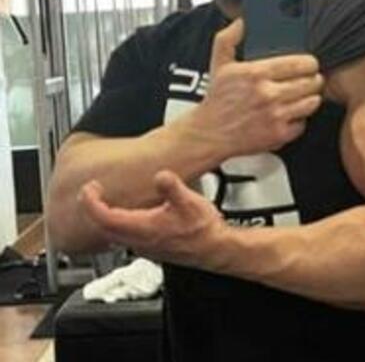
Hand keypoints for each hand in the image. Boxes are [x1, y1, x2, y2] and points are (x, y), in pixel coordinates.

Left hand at [78, 170, 229, 269]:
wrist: (215, 249)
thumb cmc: (203, 230)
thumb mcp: (190, 201)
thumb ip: (172, 187)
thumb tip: (160, 175)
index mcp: (143, 228)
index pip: (104, 218)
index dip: (91, 202)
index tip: (89, 188)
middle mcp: (139, 241)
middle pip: (102, 228)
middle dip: (92, 208)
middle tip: (91, 191)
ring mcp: (144, 247)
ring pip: (112, 235)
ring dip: (103, 218)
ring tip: (103, 201)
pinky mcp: (150, 249)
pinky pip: (124, 239)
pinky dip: (117, 225)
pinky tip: (126, 215)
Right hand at [168, 19, 323, 160]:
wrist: (209, 133)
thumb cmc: (217, 98)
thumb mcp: (219, 63)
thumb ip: (230, 37)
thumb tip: (243, 21)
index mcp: (256, 73)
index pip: (301, 63)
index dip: (310, 62)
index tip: (309, 64)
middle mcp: (268, 94)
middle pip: (312, 82)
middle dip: (313, 79)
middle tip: (309, 79)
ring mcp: (275, 115)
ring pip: (312, 102)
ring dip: (310, 97)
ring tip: (302, 95)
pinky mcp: (279, 134)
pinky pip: (303, 122)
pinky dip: (300, 118)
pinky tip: (290, 113)